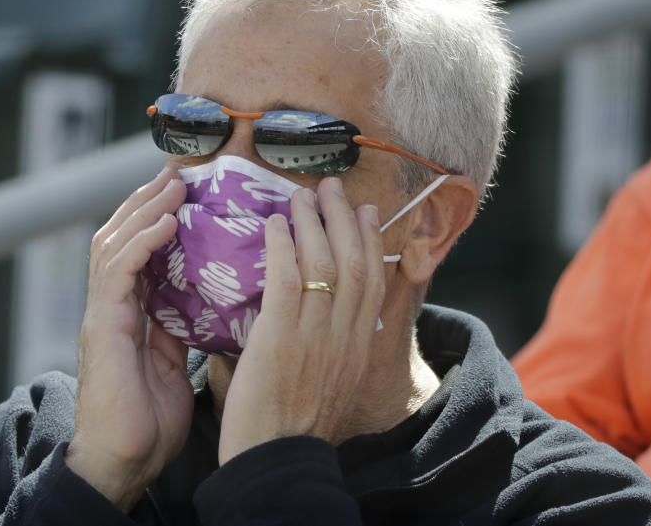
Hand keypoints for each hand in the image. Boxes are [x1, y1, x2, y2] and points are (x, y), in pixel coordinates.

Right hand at [65, 166, 194, 510]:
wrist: (121, 463)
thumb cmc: (146, 422)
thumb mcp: (172, 365)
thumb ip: (177, 329)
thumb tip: (201, 303)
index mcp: (127, 314)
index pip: (138, 251)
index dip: (157, 218)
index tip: (186, 192)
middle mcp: (110, 306)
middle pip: (120, 236)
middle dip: (148, 201)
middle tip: (179, 172)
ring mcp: (102, 313)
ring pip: (115, 243)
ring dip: (145, 209)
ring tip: (175, 184)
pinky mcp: (102, 325)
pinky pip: (119, 270)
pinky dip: (142, 241)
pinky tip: (166, 221)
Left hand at [217, 176, 384, 463]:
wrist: (276, 462)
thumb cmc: (294, 426)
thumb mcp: (334, 383)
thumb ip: (335, 347)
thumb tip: (330, 316)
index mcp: (361, 347)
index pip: (375, 280)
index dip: (372, 240)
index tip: (365, 212)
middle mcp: (346, 337)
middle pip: (355, 261)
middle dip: (344, 218)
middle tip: (332, 188)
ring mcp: (316, 336)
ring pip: (324, 263)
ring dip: (312, 222)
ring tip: (300, 196)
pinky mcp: (281, 339)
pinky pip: (287, 280)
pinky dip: (283, 247)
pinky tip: (274, 225)